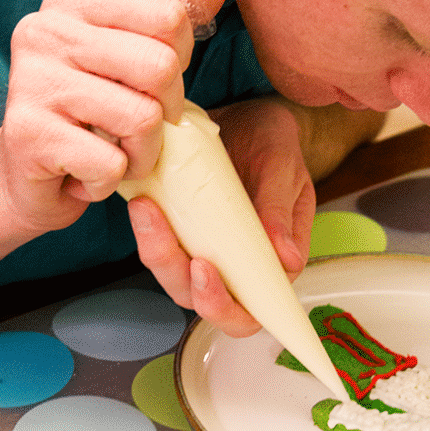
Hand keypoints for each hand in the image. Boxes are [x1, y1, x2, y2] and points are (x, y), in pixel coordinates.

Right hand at [0, 0, 229, 243]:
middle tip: (142, 126)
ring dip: (142, 153)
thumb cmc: (86, 110)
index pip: (165, 13)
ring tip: (116, 153)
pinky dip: (110, 180)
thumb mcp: (128, 53)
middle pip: (159, 66)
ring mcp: (32, 80)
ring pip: (142, 118)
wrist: (22, 172)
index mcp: (72, 0)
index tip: (155, 81)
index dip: (180, 56)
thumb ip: (170, 17)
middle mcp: (45, 31)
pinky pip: (112, 162)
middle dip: (167, 110)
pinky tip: (86, 172)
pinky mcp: (28, 134)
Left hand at [127, 97, 314, 334]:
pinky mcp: (177, 229)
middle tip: (165, 239)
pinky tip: (141, 201)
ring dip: (156, 251)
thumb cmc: (274, 146)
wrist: (249, 116)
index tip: (205, 271)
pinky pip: (158, 242)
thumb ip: (283, 213)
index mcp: (269, 266)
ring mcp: (202, 248)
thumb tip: (288, 260)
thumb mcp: (284, 170)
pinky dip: (147, 228)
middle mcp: (232, 267)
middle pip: (201, 299)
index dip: (224, 307)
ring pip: (173, 275)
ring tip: (146, 210)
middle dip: (179, 277)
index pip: (248, 314)